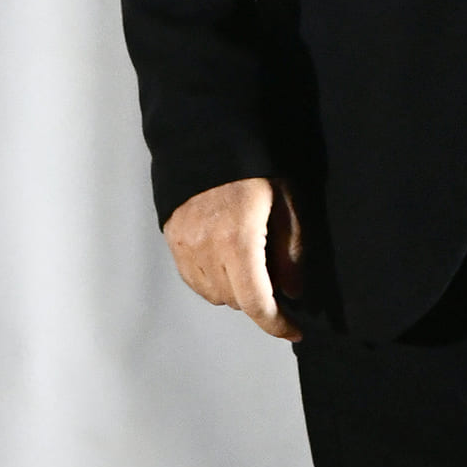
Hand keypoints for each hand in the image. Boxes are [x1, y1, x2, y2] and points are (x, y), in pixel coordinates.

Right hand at [163, 176, 303, 341]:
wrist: (207, 136)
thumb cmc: (253, 166)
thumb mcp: (286, 203)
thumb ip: (291, 251)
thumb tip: (293, 292)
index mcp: (238, 239)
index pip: (256, 302)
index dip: (276, 324)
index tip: (294, 330)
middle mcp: (206, 247)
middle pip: (235, 301)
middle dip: (260, 300)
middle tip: (276, 279)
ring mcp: (184, 244)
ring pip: (213, 294)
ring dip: (235, 291)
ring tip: (250, 265)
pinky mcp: (172, 238)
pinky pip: (193, 280)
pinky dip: (212, 281)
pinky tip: (226, 262)